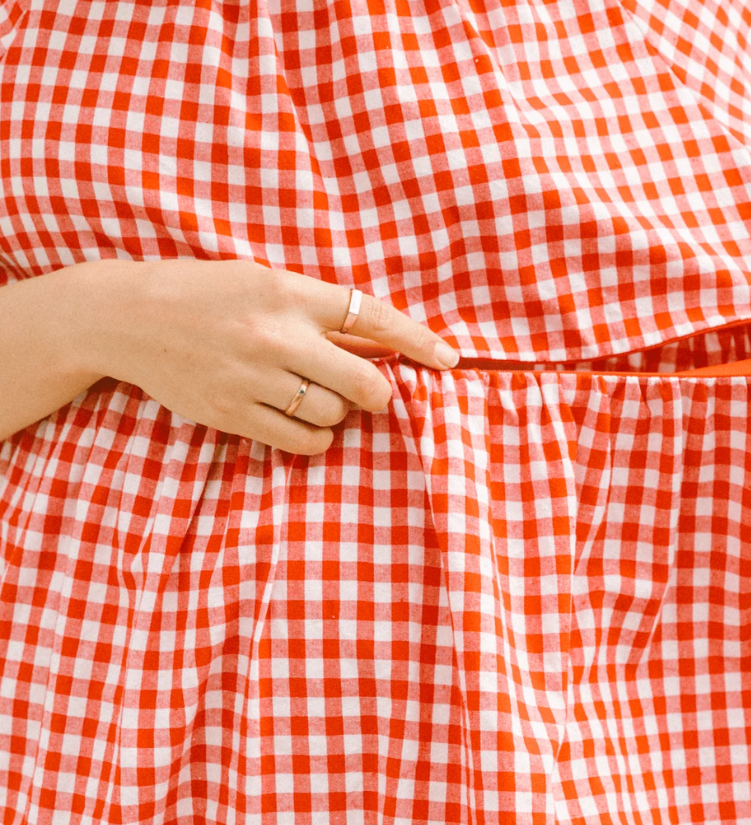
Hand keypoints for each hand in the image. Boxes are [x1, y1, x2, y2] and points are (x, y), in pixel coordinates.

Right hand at [78, 258, 458, 454]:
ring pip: (335, 415)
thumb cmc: (206, 293)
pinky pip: (302, 442)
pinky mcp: (233, 413)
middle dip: (382, 393)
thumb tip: (381, 346)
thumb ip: (322, 314)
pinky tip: (305, 424)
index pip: (371, 317)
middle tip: (374, 393)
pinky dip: (318, 439)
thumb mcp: (266, 283)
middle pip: (366, 382)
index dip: (418, 340)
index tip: (450, 359)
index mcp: (289, 292)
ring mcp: (253, 378)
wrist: (128, 316)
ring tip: (318, 398)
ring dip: (341, 413)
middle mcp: (276, 336)